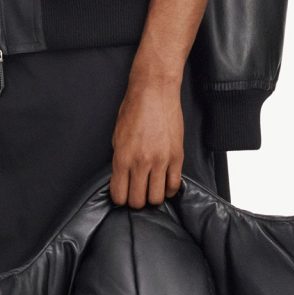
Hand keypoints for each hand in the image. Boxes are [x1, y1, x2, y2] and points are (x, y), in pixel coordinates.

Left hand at [111, 71, 183, 208]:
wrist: (154, 93)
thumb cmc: (134, 110)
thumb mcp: (117, 137)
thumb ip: (120, 160)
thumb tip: (121, 178)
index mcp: (122, 158)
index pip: (119, 195)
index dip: (120, 199)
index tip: (123, 195)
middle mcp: (141, 162)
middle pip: (138, 201)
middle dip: (136, 201)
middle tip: (137, 194)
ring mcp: (161, 161)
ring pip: (157, 198)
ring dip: (153, 197)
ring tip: (151, 189)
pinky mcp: (177, 157)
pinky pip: (175, 185)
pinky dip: (169, 190)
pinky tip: (165, 184)